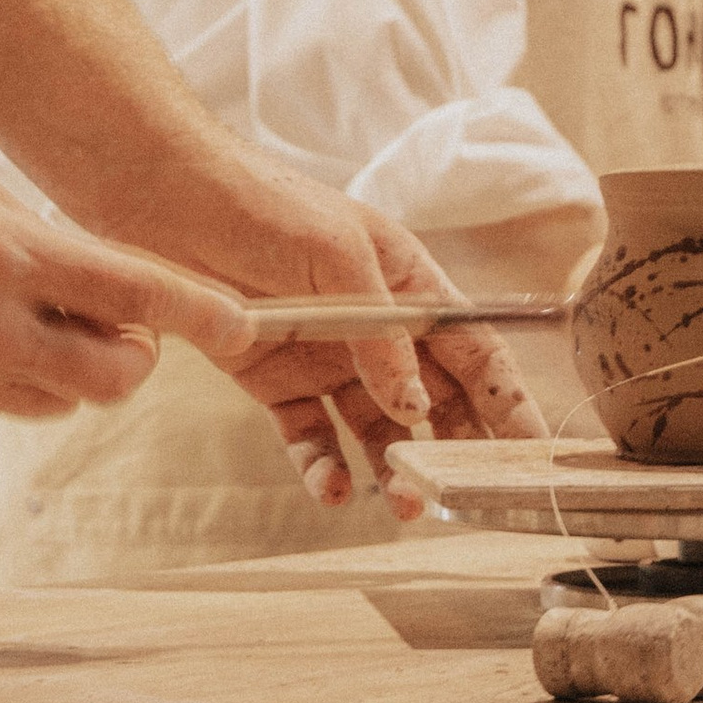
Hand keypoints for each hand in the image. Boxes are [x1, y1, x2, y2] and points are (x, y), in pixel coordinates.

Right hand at [0, 148, 255, 426]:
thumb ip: (43, 247)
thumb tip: (110, 295)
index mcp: (4, 252)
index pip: (131, 291)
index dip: (198, 312)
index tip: (244, 324)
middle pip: (115, 377)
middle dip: (134, 356)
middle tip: (116, 324)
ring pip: (62, 400)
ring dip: (68, 370)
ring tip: (17, 317)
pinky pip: (0, 408)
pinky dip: (5, 379)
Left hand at [226, 203, 541, 508]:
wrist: (169, 197)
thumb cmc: (266, 204)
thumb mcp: (339, 255)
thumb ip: (382, 332)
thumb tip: (417, 407)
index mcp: (409, 287)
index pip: (475, 351)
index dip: (508, 399)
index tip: (533, 450)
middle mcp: (377, 330)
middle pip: (435, 401)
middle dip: (455, 449)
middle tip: (468, 495)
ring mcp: (328, 359)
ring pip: (378, 429)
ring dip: (395, 469)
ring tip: (404, 505)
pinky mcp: (276, 382)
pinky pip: (312, 437)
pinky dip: (324, 468)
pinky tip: (333, 490)